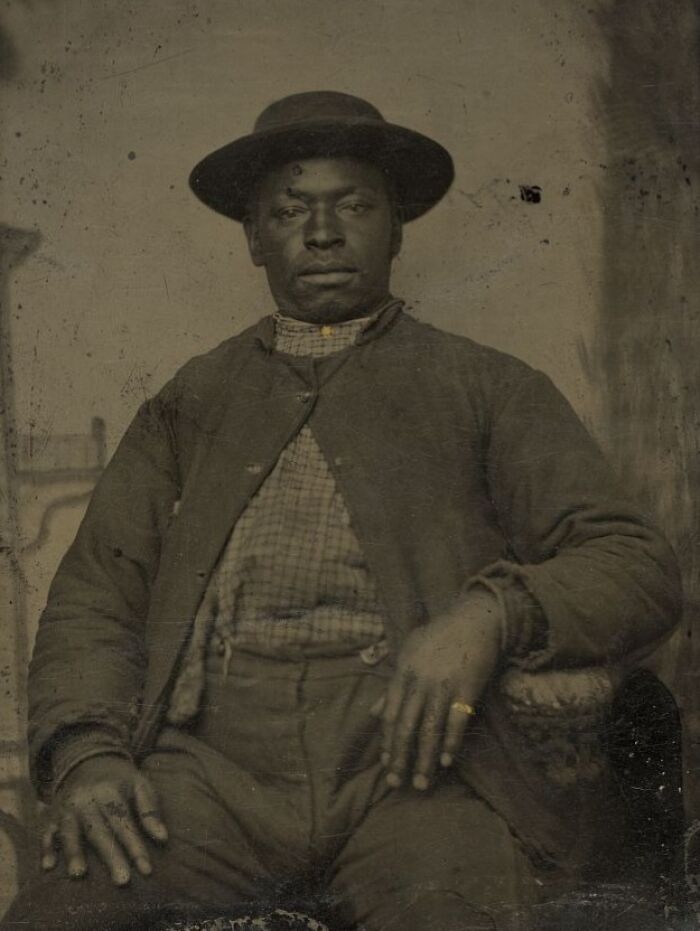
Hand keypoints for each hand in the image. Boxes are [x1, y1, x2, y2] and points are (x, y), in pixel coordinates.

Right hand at [41, 755, 167, 885]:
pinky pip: (46, 833)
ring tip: (79, 874)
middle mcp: (86, 800)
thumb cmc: (120, 780)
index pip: (124, 822)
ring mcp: (67, 809)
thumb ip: (150, 811)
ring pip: (70, 832)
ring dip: (74, 853)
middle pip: (99, 831)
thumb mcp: (140, 785)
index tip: (147, 870)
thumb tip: (163, 838)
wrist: (89, 761)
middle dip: (111, 857)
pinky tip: (48, 866)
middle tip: (122, 881)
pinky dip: (46, 849)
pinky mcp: (52, 817)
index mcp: (109, 791)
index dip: (135, 847)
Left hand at [374, 590, 501, 790]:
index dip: (387, 741)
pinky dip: (451, 743)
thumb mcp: (408, 653)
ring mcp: (444, 686)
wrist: (473, 619)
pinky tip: (447, 761)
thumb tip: (374, 713)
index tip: (385, 764)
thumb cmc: (438, 635)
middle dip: (399, 758)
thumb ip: (391, 684)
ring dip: (424, 759)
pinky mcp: (467, 689)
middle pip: (406, 726)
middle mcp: (420, 682)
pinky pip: (457, 721)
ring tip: (421, 783)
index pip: (389, 714)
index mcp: (403, 673)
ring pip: (430, 729)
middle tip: (395, 784)